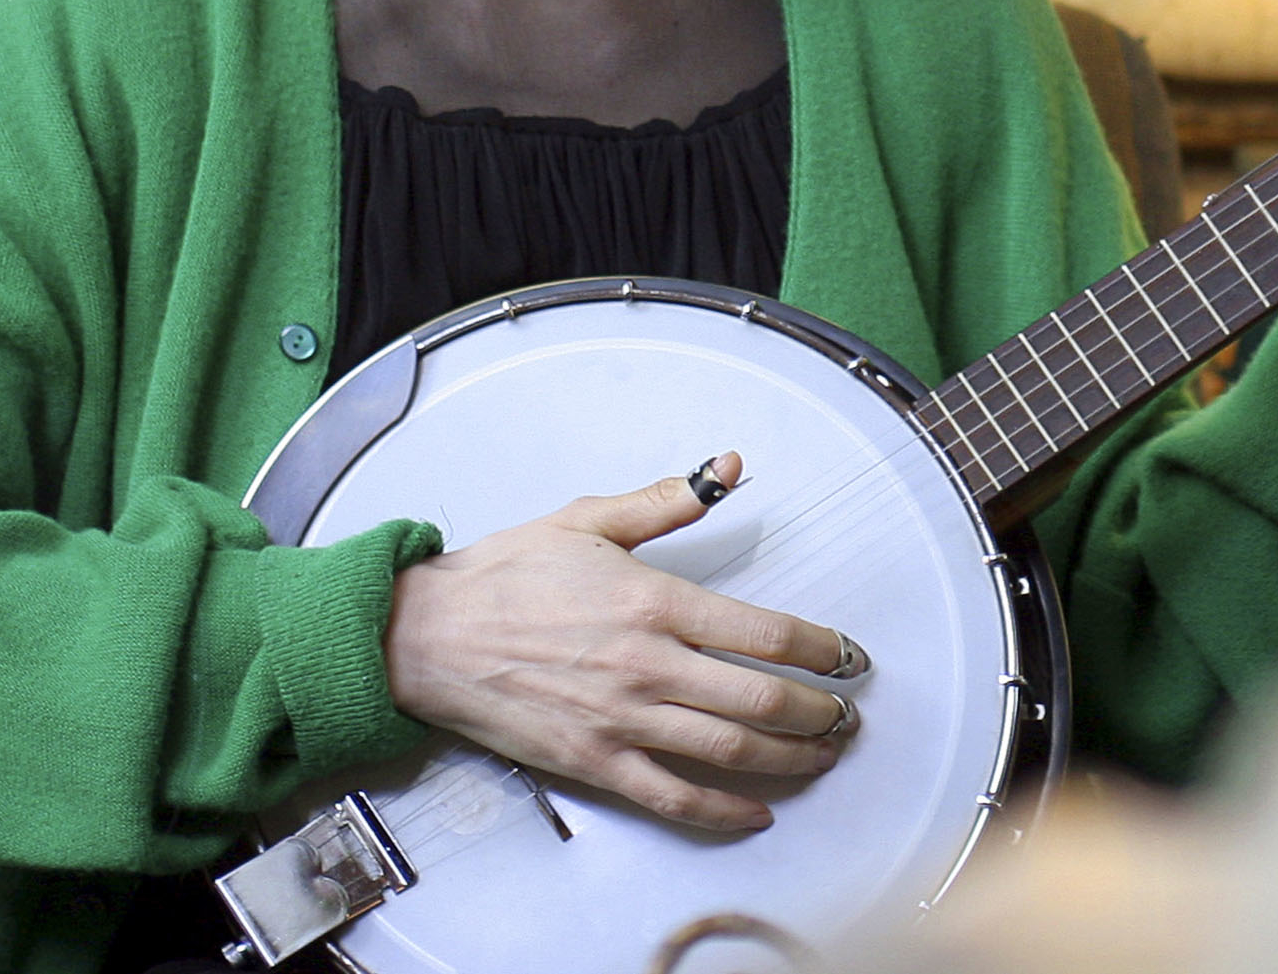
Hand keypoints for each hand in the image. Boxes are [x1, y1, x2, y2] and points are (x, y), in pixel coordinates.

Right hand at [382, 453, 868, 832]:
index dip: (823, 651)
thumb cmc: (505, 577)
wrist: (427, 637)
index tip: (849, 658)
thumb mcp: (589, 520)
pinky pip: (672, 797)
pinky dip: (722, 811)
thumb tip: (729, 466)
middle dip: (819, 713)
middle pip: (761, 701)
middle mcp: (648, 665)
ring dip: (789, 759)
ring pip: (728, 751)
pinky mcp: (594, 762)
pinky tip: (756, 811)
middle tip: (846, 716)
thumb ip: (667, 500)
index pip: (766, 633)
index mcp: (655, 602)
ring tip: (822, 756)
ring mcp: (622, 720)